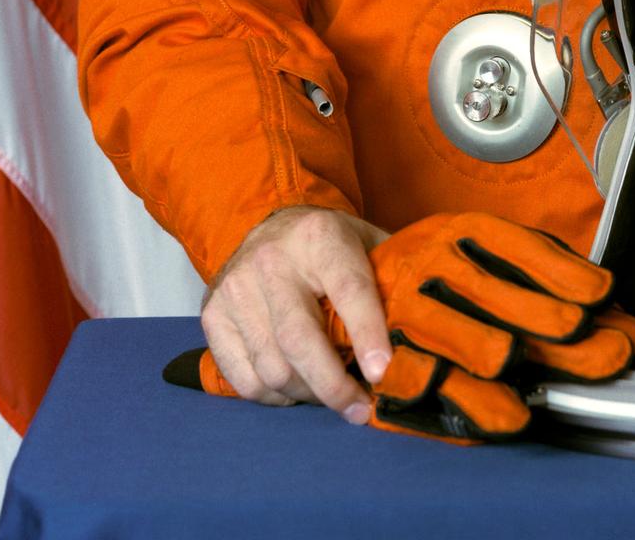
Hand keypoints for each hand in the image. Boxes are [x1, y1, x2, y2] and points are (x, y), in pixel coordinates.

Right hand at [201, 206, 391, 421]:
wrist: (267, 225)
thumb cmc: (328, 246)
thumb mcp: (365, 242)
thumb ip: (391, 276)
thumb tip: (422, 330)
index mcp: (320, 237)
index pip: (348, 290)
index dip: (368, 335)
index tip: (383, 374)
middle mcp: (272, 260)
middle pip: (300, 341)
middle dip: (333, 386)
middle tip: (360, 409)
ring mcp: (236, 288)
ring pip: (272, 368)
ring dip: (307, 395)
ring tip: (331, 395)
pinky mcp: (212, 314)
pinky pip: (244, 380)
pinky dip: (275, 397)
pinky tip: (296, 389)